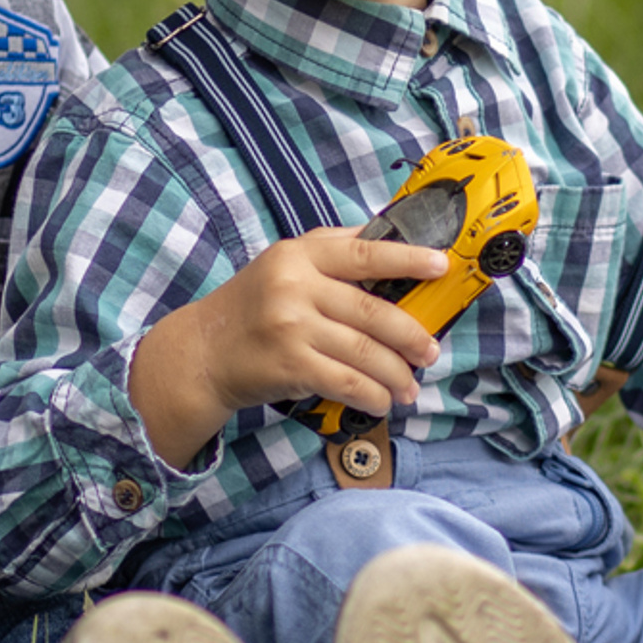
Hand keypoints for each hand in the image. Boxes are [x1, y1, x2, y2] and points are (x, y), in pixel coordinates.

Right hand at [132, 229, 447, 469]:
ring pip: (364, 351)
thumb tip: (395, 241)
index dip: (408, 258)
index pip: (365, 252)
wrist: (201, 352)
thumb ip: (333, 252)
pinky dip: (371, 395)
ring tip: (410, 387)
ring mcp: (291, 326)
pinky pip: (346, 382)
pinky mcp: (289, 365)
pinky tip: (382, 402)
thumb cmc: (253, 307)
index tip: (441, 266)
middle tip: (430, 351)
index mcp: (300, 254)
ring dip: (396, 374)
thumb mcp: (284, 264)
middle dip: (410, 335)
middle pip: (372, 311)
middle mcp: (295, 286)